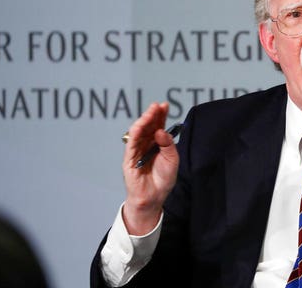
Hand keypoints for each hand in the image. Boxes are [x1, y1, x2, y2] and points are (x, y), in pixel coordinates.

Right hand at [122, 102, 178, 234]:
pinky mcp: (129, 158)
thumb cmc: (163, 179)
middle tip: (158, 106)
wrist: (154, 196)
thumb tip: (161, 130)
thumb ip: (168, 144)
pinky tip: (140, 125)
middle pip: (148, 126)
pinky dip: (135, 133)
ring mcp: (137, 150)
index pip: (158, 126)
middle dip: (153, 115)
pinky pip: (131, 143)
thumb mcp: (172, 159)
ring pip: (138, 132)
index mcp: (157, 143)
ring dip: (144, 121)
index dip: (160, 115)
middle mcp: (146, 144)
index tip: (165, 105)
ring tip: (151, 112)